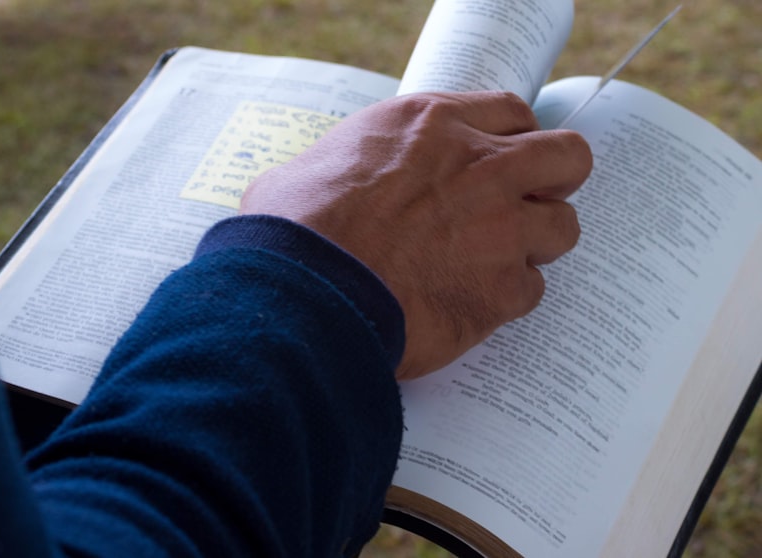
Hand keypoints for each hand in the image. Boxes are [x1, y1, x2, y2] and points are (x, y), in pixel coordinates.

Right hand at [240, 91, 591, 379]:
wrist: (305, 294)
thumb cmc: (294, 229)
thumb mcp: (313, 165)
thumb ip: (353, 161)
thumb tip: (334, 179)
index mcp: (433, 125)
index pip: (513, 113)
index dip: (513, 140)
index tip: (500, 161)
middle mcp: (480, 168)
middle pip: (567, 158)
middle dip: (553, 181)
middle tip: (522, 204)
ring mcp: (499, 230)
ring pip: (563, 228)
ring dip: (535, 245)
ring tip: (492, 262)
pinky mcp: (500, 291)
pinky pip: (530, 291)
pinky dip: (505, 299)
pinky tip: (467, 303)